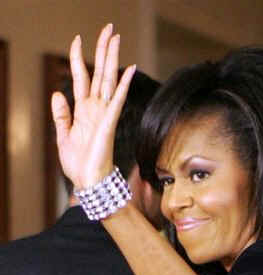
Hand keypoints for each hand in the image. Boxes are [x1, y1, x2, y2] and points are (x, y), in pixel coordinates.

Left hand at [51, 24, 135, 189]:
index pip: (81, 77)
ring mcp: (103, 113)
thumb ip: (61, 114)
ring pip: (108, 80)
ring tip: (115, 38)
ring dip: (112, 59)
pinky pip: (117, 99)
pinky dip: (123, 84)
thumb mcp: (63, 135)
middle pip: (99, 73)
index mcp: (83, 110)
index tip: (77, 39)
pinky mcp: (109, 122)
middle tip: (109, 29)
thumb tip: (57, 92)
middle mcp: (95, 107)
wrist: (87, 179)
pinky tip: (128, 69)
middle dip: (102, 50)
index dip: (77, 58)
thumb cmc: (78, 161)